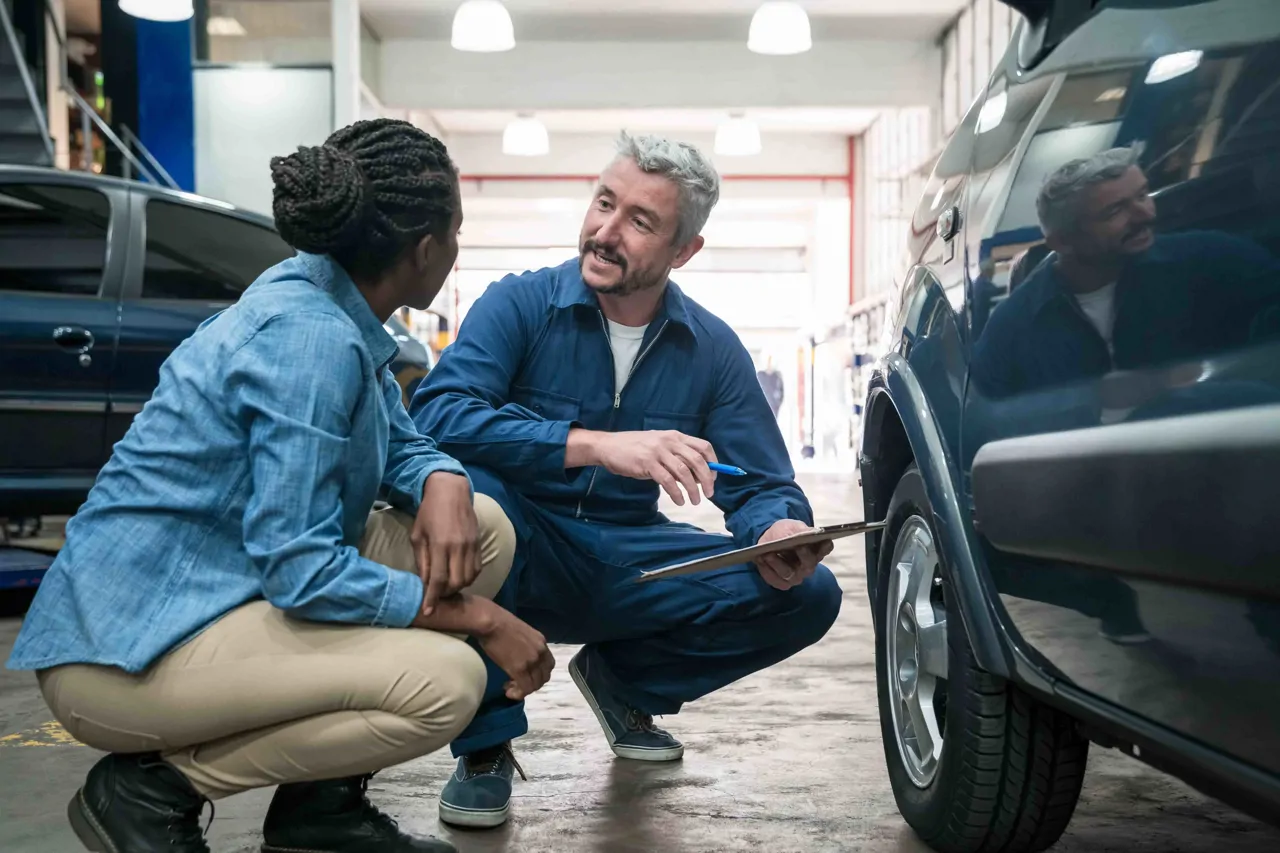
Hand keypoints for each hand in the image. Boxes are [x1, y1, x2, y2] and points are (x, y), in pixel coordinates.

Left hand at [413, 472, 479, 615]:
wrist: (451, 491)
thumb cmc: (428, 512)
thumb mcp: (418, 536)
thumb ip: (422, 561)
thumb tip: (424, 583)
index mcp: (441, 545)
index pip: (438, 580)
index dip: (432, 598)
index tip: (428, 611)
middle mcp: (459, 547)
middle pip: (457, 583)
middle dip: (446, 594)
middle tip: (436, 594)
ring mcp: (471, 546)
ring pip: (469, 578)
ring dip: (458, 587)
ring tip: (446, 586)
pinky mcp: (478, 544)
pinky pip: (477, 569)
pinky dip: (468, 577)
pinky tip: (458, 575)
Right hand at [476, 608, 555, 700]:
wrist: (490, 622)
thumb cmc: (498, 622)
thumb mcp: (521, 632)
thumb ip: (526, 645)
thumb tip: (520, 654)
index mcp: (541, 642)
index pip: (549, 664)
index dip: (539, 673)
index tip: (526, 674)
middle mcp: (541, 652)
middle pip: (544, 677)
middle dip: (532, 683)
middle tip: (516, 683)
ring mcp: (532, 661)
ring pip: (536, 685)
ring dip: (524, 690)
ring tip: (510, 687)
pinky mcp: (520, 669)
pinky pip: (525, 688)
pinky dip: (518, 694)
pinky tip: (508, 691)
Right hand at [588, 430, 717, 505]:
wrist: (609, 447)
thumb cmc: (634, 448)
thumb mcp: (659, 446)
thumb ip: (677, 457)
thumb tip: (697, 476)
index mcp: (675, 436)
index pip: (703, 446)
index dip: (713, 462)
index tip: (714, 477)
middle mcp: (669, 441)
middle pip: (697, 461)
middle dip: (707, 479)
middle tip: (709, 493)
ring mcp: (658, 452)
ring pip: (684, 472)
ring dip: (693, 490)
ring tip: (695, 501)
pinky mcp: (647, 464)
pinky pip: (668, 481)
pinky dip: (677, 493)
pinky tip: (679, 500)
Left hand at [754, 519, 832, 590]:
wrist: (770, 539)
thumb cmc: (786, 532)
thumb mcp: (793, 526)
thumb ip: (802, 531)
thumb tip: (812, 534)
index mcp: (816, 550)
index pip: (826, 549)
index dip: (824, 547)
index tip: (823, 541)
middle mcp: (809, 566)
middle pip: (809, 565)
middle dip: (803, 556)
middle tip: (797, 546)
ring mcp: (797, 576)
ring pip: (789, 574)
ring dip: (777, 564)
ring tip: (768, 554)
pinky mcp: (783, 583)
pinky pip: (776, 580)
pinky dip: (767, 570)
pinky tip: (760, 561)